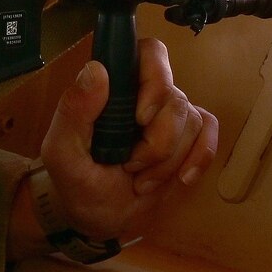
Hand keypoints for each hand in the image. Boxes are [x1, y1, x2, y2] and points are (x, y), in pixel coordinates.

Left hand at [15, 39, 218, 252]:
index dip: (156, 78)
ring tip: (141, 180)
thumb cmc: (76, 180)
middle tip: (131, 164)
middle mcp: (147, 95)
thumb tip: (96, 69)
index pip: (149, 53)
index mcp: (116, 86)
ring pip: (192, 122)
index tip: (141, 118)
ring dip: (168, 161)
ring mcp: (171, 117)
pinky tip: (181, 178)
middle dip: (158, 141)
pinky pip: (209, 135)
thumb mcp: (62, 151)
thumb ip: (74, 110)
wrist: (97, 218)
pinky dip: (199, 158)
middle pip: (175, 99)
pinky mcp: (189, 139)